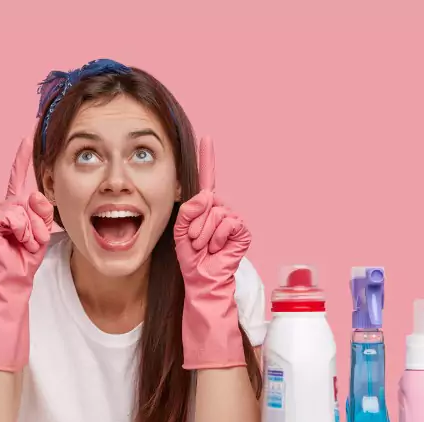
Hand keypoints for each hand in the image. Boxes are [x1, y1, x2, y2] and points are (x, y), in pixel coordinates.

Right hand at [0, 138, 53, 371]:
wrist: (10, 293)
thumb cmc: (25, 268)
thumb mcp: (42, 239)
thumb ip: (43, 217)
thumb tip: (38, 200)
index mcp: (18, 212)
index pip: (24, 179)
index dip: (25, 157)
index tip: (31, 131)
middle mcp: (4, 211)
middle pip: (28, 196)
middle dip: (39, 220)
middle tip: (35, 241)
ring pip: (21, 206)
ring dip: (32, 229)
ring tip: (27, 247)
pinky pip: (11, 214)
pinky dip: (20, 230)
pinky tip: (17, 244)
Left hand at [174, 136, 251, 369]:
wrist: (201, 280)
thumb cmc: (191, 258)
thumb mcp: (180, 231)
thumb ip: (188, 211)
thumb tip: (206, 195)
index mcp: (204, 207)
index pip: (205, 179)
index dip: (207, 158)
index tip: (206, 138)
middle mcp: (220, 208)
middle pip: (206, 200)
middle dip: (195, 224)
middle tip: (196, 243)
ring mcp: (232, 219)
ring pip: (215, 212)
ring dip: (204, 234)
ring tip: (205, 248)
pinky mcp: (242, 230)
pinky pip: (227, 223)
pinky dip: (217, 237)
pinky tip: (217, 249)